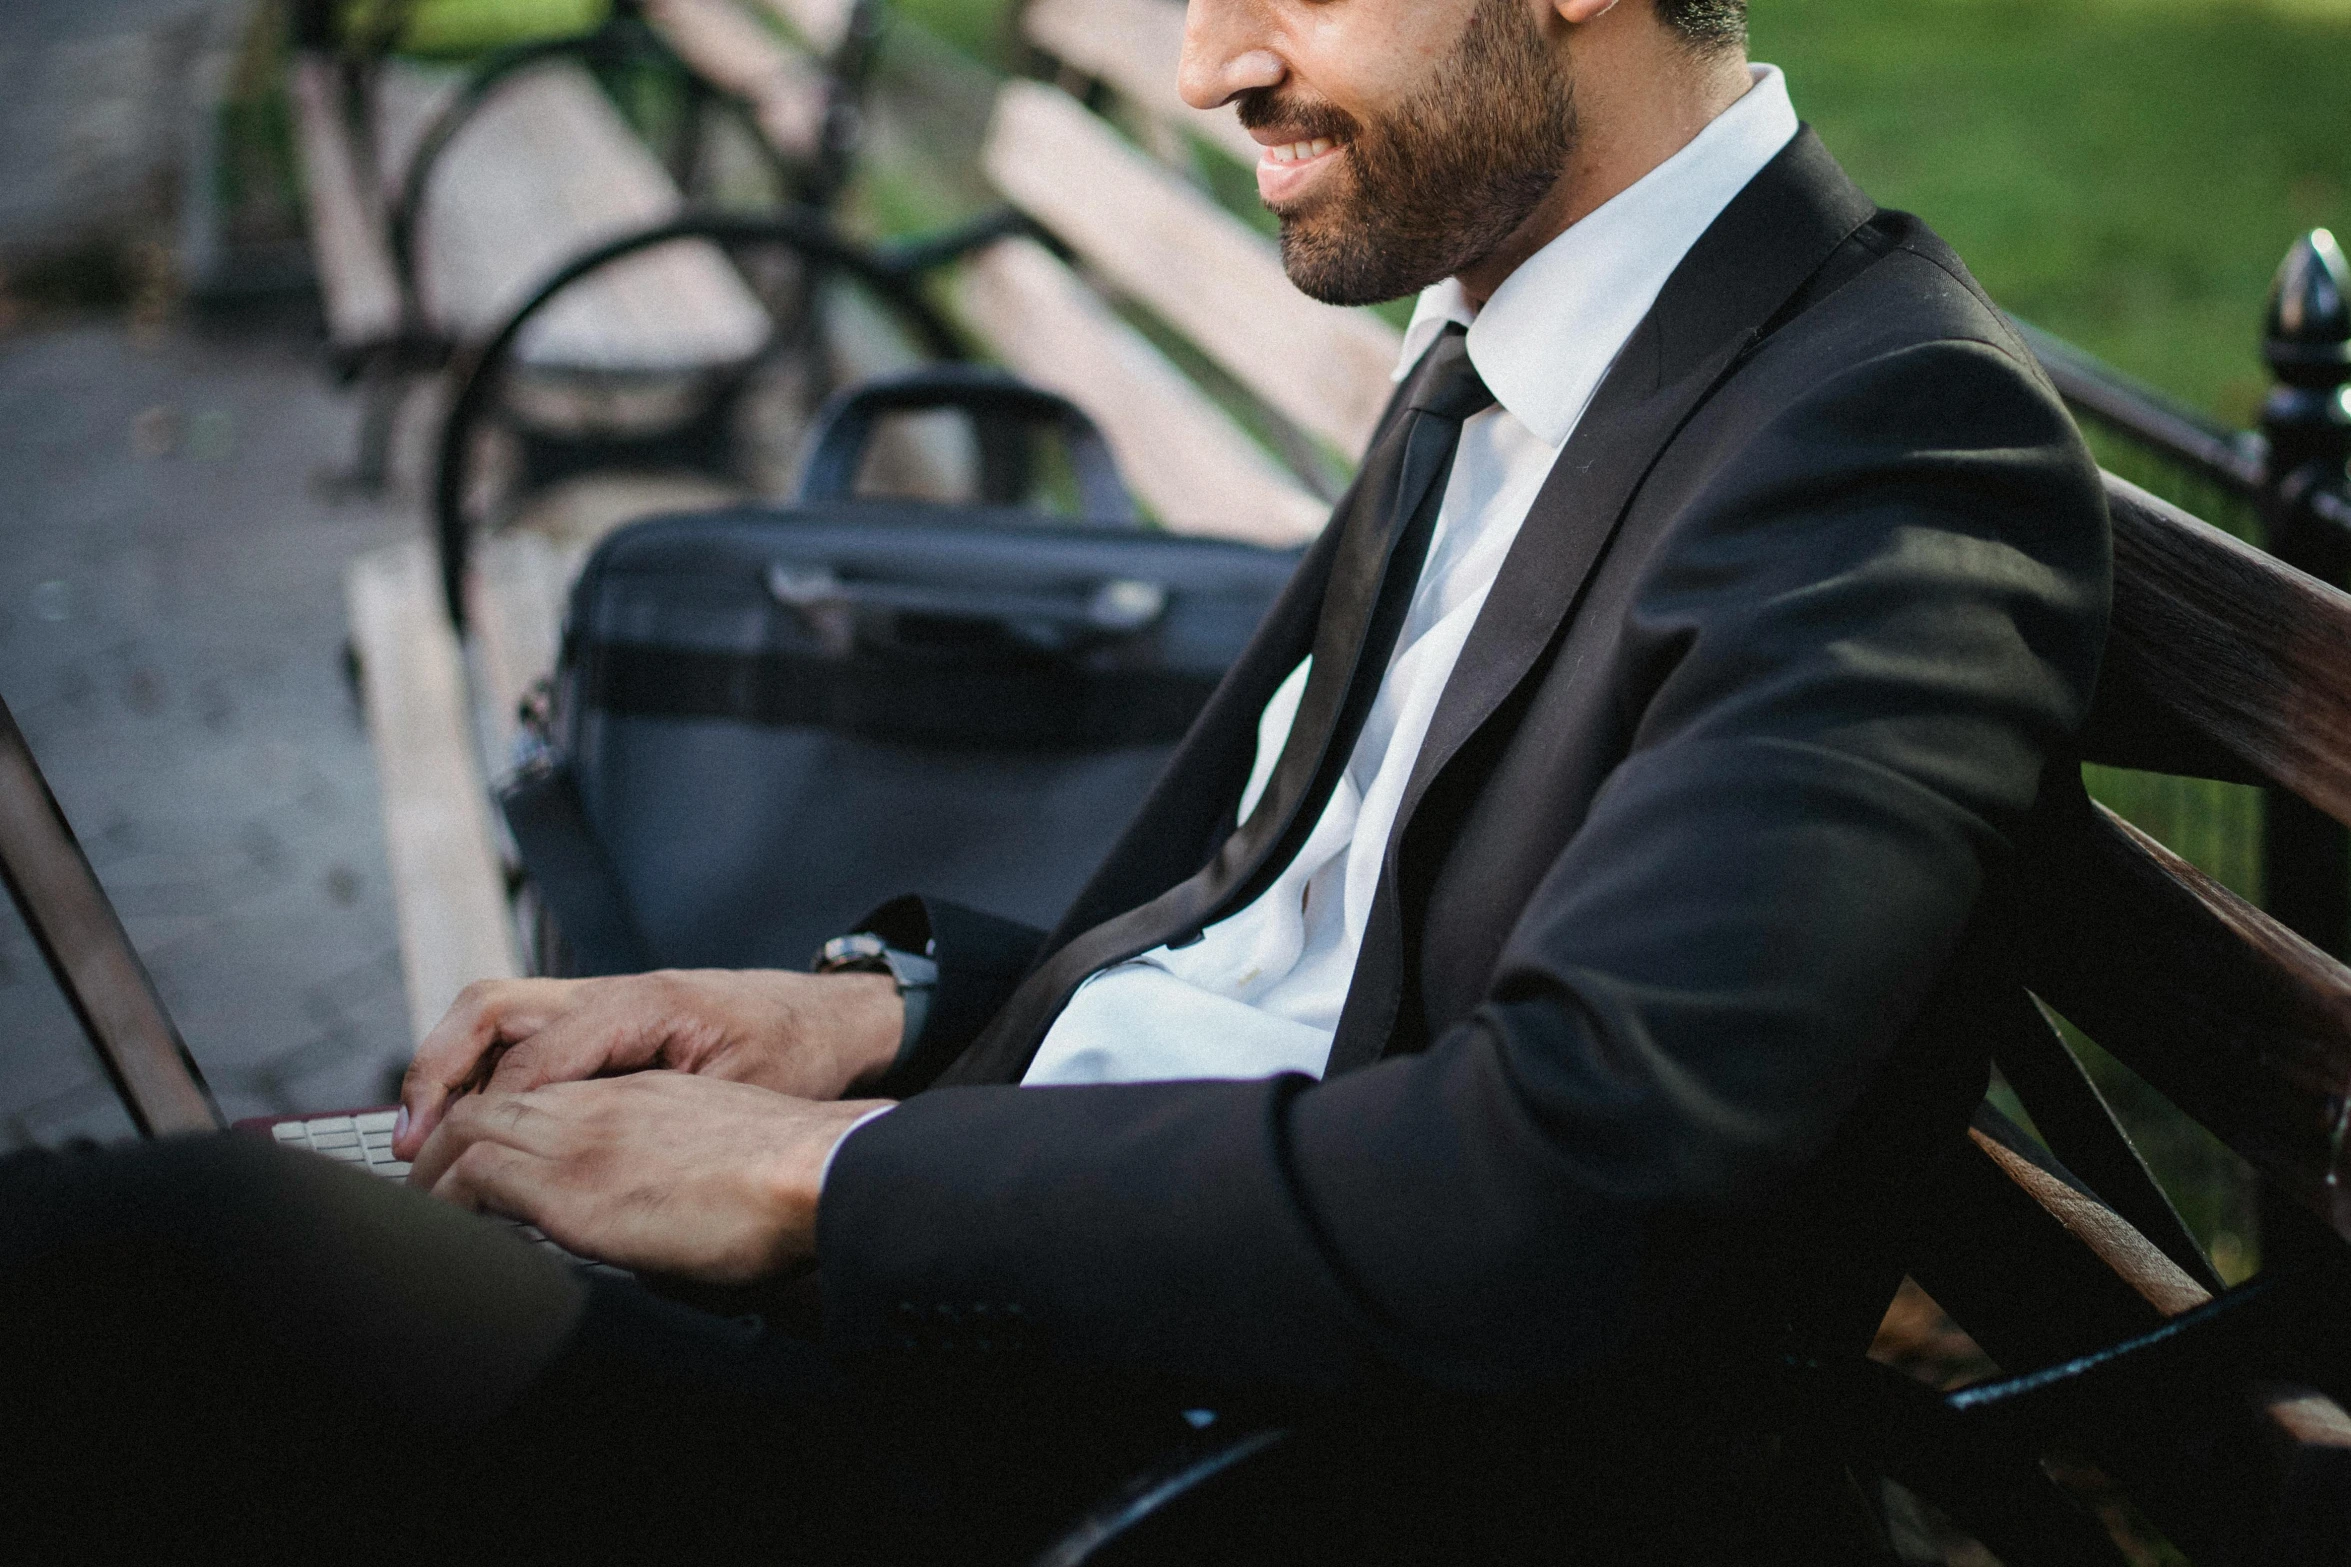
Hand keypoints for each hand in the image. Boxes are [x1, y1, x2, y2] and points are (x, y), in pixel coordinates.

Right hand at [394, 970, 901, 1161]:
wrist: (836, 1017)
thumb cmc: (801, 1054)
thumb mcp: (742, 1095)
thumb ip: (667, 1121)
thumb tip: (584, 1160)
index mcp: (644, 1004)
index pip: (535, 1052)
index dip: (485, 1108)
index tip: (446, 1161)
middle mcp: (613, 991)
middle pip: (492, 1007)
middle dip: (438, 1068)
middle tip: (412, 1138)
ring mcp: (605, 998)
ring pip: (499, 1012)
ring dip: (452, 1065)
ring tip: (422, 1131)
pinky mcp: (607, 1017)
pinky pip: (526, 1030)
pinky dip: (486, 1066)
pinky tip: (473, 1117)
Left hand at [410, 1072, 888, 1282]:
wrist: (814, 1172)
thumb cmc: (791, 1177)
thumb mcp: (720, 1150)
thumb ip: (677, 1163)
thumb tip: (667, 1217)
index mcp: (641, 1093)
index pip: (542, 1089)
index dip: (496, 1119)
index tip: (478, 1161)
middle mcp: (602, 1103)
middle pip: (492, 1099)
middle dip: (444, 1138)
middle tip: (425, 1182)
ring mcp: (582, 1138)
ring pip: (472, 1127)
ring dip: (434, 1168)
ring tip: (420, 1207)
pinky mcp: (571, 1186)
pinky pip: (477, 1173)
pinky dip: (447, 1196)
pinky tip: (444, 1224)